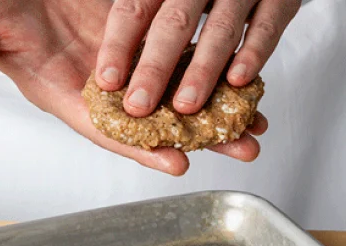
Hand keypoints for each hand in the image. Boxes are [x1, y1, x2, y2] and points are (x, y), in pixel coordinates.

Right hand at [0, 0, 267, 175]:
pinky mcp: (141, 32)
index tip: (177, 162)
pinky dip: (211, 65)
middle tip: (243, 149)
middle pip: (157, 120)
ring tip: (257, 124)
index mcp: (64, 93)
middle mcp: (103, 85)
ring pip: (176, 90)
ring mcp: (126, 61)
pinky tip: (242, 75)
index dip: (141, 148)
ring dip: (218, 108)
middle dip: (200, 137)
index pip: (108, 129)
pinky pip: (181, 50)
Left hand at [96, 0, 299, 116]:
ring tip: (185, 106)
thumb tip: (109, 75)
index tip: (107, 82)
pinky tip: (237, 82)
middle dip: (154, 69)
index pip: (135, 9)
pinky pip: (267, 26)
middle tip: (139, 106)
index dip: (119, 46)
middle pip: (173, 24)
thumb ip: (147, 22)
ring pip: (220, 29)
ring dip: (202, 71)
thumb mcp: (169, 0)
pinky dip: (254, 54)